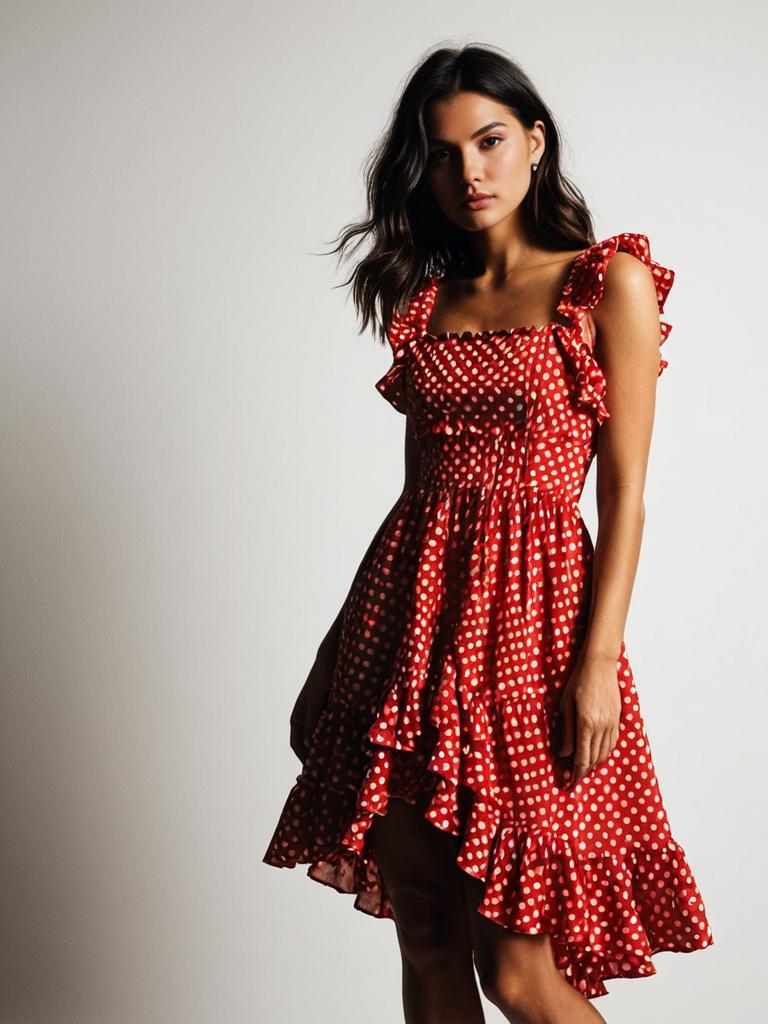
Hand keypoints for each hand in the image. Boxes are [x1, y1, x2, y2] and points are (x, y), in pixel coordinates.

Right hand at [289, 644, 336, 763]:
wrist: (335, 658)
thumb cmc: (321, 677)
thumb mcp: (315, 699)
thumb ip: (312, 721)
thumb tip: (310, 744)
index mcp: (298, 718)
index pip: (297, 745)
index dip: (304, 759)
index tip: (314, 771)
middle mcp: (309, 720)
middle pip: (311, 745)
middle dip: (319, 758)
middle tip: (330, 773)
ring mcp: (323, 718)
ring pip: (325, 740)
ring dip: (331, 750)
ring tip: (342, 763)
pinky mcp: (336, 714)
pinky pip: (336, 731)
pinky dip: (340, 740)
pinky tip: (351, 746)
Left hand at [557, 650, 621, 787]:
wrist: (599, 665)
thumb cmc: (578, 682)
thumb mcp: (565, 705)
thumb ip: (566, 731)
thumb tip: (563, 753)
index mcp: (586, 724)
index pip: (582, 757)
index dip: (577, 773)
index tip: (570, 782)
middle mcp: (602, 727)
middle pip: (595, 758)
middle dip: (585, 771)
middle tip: (575, 778)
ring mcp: (612, 723)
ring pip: (605, 752)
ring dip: (595, 763)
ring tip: (585, 768)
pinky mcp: (617, 718)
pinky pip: (613, 742)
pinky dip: (605, 752)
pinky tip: (599, 754)